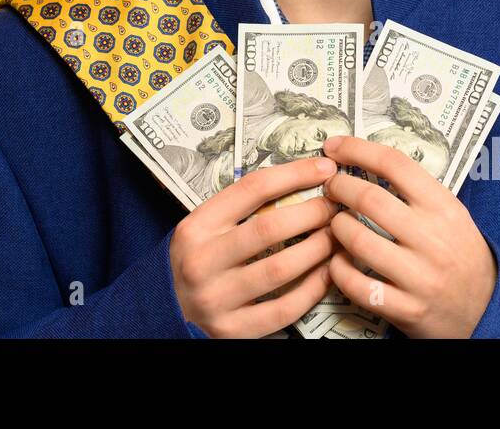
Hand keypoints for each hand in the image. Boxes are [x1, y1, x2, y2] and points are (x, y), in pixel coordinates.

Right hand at [170, 156, 339, 337]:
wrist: (163, 315)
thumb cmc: (193, 264)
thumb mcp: (201, 230)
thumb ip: (239, 211)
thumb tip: (297, 182)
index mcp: (196, 228)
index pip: (252, 189)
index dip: (294, 175)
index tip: (324, 168)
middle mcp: (202, 262)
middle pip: (269, 228)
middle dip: (312, 213)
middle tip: (335, 207)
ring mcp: (216, 299)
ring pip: (280, 269)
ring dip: (318, 249)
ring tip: (336, 237)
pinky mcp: (232, 330)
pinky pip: (283, 308)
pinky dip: (312, 289)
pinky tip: (327, 273)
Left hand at [319, 135, 496, 337]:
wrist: (488, 308)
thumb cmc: (459, 253)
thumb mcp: (451, 214)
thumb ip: (415, 191)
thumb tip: (364, 160)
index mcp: (444, 208)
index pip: (395, 164)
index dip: (358, 149)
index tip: (334, 146)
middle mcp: (433, 239)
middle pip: (369, 199)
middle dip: (339, 187)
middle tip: (330, 187)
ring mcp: (420, 277)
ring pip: (358, 241)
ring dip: (335, 227)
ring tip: (334, 223)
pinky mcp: (407, 310)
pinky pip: (357, 285)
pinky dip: (338, 269)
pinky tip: (338, 260)